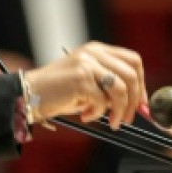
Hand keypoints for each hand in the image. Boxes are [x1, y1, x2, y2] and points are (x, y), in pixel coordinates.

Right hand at [25, 42, 146, 127]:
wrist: (30, 94)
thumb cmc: (59, 92)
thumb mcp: (88, 82)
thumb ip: (111, 86)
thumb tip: (137, 103)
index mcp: (97, 50)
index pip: (133, 60)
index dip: (141, 84)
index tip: (140, 103)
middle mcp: (93, 53)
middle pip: (131, 74)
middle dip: (134, 101)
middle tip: (128, 118)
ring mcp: (87, 64)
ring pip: (121, 89)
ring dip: (119, 111)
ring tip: (111, 122)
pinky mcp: (80, 79)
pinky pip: (102, 101)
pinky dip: (97, 114)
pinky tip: (85, 115)